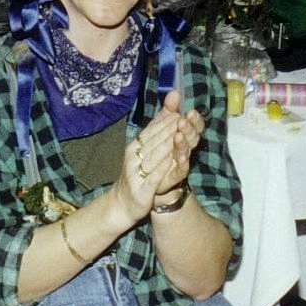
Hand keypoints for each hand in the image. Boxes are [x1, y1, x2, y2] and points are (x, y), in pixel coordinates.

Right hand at [111, 92, 200, 223]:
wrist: (122, 202)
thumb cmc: (136, 173)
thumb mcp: (145, 150)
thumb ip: (158, 128)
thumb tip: (171, 103)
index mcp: (135, 145)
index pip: (151, 130)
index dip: (165, 122)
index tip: (180, 114)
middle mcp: (133, 157)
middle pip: (153, 142)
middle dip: (168, 131)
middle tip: (183, 121)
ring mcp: (136, 173)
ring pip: (153, 157)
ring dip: (166, 147)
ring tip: (180, 138)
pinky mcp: (141, 189)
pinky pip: (153, 177)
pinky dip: (163, 169)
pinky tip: (172, 162)